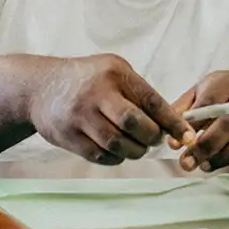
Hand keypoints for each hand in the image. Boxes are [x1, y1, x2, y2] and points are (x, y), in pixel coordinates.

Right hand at [27, 55, 191, 165]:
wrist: (40, 88)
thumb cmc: (87, 80)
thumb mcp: (113, 70)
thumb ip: (139, 92)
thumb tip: (171, 122)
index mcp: (114, 73)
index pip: (151, 100)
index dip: (172, 121)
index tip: (187, 135)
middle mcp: (97, 93)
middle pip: (134, 124)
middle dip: (151, 138)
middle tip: (154, 139)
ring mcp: (80, 116)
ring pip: (118, 144)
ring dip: (135, 151)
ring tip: (137, 146)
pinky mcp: (69, 136)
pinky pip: (101, 156)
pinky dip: (116, 158)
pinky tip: (118, 151)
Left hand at [171, 73, 228, 177]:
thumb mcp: (205, 88)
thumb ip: (185, 107)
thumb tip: (169, 134)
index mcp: (228, 84)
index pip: (210, 102)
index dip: (192, 124)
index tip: (176, 144)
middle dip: (206, 145)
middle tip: (187, 163)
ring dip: (226, 156)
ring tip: (206, 166)